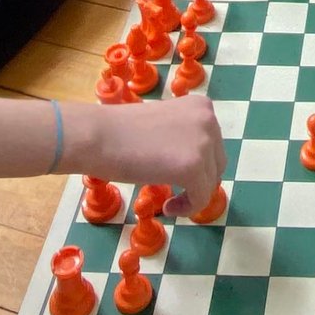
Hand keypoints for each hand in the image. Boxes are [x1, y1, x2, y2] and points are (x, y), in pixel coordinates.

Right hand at [79, 94, 225, 208]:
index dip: (199, 166)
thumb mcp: (164, 125)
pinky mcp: (194, 168)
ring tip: (169, 201)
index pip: (213, 144)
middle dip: (199, 181)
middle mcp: (209, 120)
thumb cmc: (120, 132)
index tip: (176, 176)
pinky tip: (168, 207)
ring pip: (210, 182)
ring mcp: (204, 143)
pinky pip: (200, 198)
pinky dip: (187, 208)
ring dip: (193, 196)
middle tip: (176, 192)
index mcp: (202, 106)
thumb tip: (197, 163)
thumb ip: (184, 137)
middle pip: (217, 163)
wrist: (97, 136)